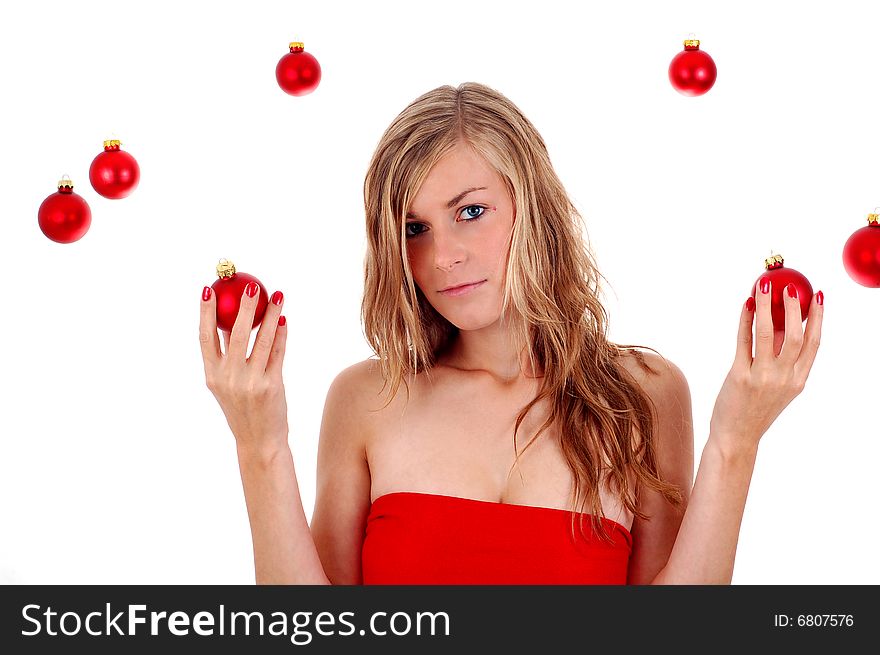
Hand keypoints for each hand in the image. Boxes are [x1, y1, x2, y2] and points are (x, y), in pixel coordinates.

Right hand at [199, 283, 288, 451]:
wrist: (259, 441)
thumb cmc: (243, 408)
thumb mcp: (225, 384)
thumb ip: (226, 356)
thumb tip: (229, 322)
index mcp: (212, 375)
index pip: (205, 338)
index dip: (205, 313)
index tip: (208, 290)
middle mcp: (228, 377)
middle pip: (235, 334)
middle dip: (243, 307)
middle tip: (251, 287)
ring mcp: (250, 382)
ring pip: (262, 340)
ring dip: (271, 315)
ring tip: (278, 296)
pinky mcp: (272, 386)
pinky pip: (278, 353)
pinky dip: (282, 334)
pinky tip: (284, 320)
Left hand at [709, 279, 823, 452]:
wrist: (736, 436)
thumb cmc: (755, 409)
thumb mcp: (778, 387)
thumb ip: (783, 360)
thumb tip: (782, 323)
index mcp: (798, 380)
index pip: (815, 343)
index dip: (818, 318)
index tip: (818, 296)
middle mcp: (784, 378)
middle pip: (796, 335)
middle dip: (794, 308)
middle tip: (789, 288)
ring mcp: (762, 377)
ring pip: (769, 333)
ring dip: (767, 306)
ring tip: (764, 287)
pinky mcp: (740, 376)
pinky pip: (744, 341)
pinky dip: (745, 320)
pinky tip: (746, 305)